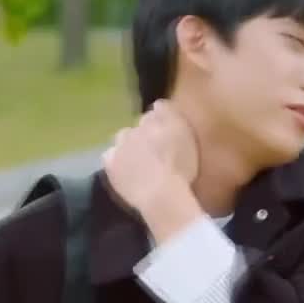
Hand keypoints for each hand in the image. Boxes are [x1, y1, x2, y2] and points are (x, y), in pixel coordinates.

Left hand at [102, 100, 203, 239]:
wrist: (161, 194)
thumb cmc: (184, 171)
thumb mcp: (192, 144)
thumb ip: (177, 123)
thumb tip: (161, 108)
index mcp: (164, 117)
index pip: (160, 108)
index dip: (164, 120)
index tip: (169, 132)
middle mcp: (141, 124)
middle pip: (142, 122)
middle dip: (147, 132)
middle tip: (156, 149)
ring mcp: (123, 141)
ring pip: (124, 136)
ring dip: (130, 143)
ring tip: (139, 160)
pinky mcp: (111, 159)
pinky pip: (111, 154)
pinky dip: (117, 159)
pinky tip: (125, 170)